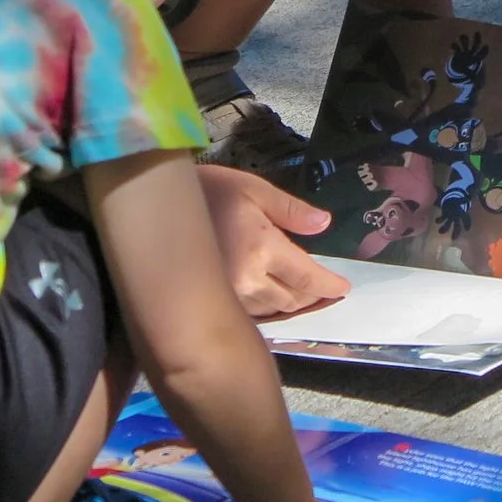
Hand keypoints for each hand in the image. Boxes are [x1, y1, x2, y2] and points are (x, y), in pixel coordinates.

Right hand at [197, 163, 346, 317]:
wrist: (158, 207)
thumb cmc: (209, 190)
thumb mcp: (253, 189)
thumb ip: (291, 210)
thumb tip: (324, 225)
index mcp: (261, 249)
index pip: (307, 277)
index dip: (329, 285)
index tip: (344, 288)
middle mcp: (247, 280)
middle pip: (293, 299)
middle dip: (313, 296)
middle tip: (328, 292)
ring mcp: (229, 295)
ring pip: (273, 309)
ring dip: (292, 304)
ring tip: (306, 297)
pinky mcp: (216, 300)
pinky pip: (252, 312)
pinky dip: (269, 306)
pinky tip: (275, 298)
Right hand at [446, 31, 488, 88]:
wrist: (464, 75)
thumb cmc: (472, 78)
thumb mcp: (474, 80)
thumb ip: (475, 81)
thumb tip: (478, 85)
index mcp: (477, 60)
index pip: (482, 54)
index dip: (484, 51)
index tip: (486, 46)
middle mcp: (472, 55)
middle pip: (476, 46)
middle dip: (477, 40)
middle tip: (477, 33)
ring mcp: (465, 53)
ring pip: (466, 44)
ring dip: (464, 40)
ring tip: (462, 36)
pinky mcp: (458, 54)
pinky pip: (456, 48)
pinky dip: (454, 46)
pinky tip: (451, 46)